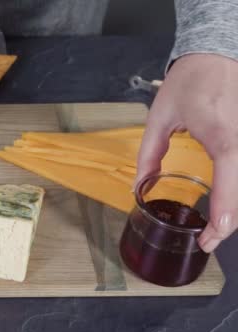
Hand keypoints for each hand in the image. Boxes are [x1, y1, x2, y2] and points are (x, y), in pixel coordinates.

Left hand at [136, 53, 237, 252]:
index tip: (214, 233)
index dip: (226, 206)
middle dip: (231, 220)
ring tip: (217, 227)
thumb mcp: (160, 116)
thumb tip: (139, 187)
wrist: (219, 54)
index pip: (231, 174)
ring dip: (237, 208)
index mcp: (221, 132)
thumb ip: (149, 154)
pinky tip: (228, 203)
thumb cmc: (189, 82)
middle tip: (209, 240)